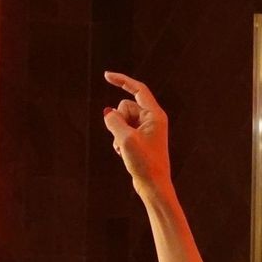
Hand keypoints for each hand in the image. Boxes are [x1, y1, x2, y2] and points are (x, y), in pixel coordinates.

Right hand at [101, 71, 170, 192]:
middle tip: (124, 139)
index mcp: (155, 115)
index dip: (122, 81)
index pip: (138, 90)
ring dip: (117, 133)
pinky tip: (124, 154)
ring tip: (124, 149)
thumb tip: (107, 113)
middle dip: (118, 120)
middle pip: (125, 107)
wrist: (153, 186)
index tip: (106, 75)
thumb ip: (114, 121)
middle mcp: (152, 119)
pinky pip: (122, 132)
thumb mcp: (125, 139)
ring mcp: (146, 130)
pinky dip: (119, 141)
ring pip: (122, 121)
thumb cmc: (144, 163)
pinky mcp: (140, 139)